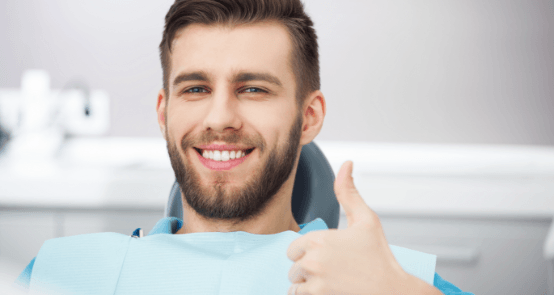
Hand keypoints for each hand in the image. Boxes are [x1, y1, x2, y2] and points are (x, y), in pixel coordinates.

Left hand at [286, 161, 439, 294]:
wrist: (392, 291)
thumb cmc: (380, 257)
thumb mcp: (366, 220)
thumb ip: (348, 192)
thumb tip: (346, 163)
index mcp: (319, 239)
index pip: (294, 247)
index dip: (309, 251)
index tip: (330, 256)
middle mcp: (312, 260)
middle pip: (293, 265)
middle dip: (307, 268)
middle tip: (332, 269)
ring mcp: (314, 282)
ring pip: (294, 282)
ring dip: (307, 283)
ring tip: (331, 281)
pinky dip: (309, 294)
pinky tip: (328, 290)